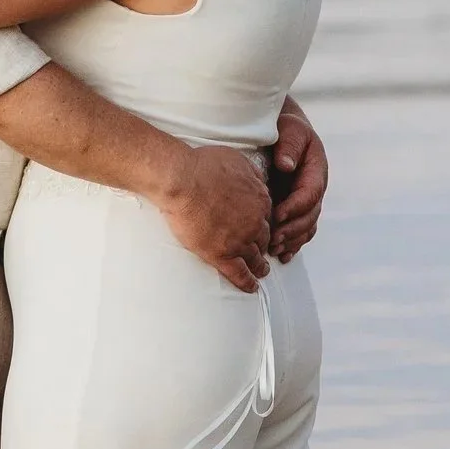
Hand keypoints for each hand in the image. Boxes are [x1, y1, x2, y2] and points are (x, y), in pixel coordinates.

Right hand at [156, 144, 272, 291]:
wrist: (182, 180)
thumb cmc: (204, 166)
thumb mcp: (238, 160)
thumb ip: (253, 173)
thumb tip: (260, 180)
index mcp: (260, 200)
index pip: (267, 216)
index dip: (262, 223)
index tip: (259, 228)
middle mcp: (255, 222)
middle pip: (264, 238)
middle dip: (263, 245)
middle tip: (262, 251)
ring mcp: (240, 240)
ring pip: (255, 258)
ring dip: (260, 266)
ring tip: (261, 272)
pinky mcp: (222, 254)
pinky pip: (240, 273)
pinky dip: (247, 282)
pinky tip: (251, 287)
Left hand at [270, 103, 328, 261]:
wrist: (283, 130)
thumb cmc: (286, 128)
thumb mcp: (290, 130)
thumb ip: (289, 146)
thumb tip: (286, 166)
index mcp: (316, 171)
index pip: (309, 195)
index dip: (294, 208)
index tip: (276, 216)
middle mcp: (315, 189)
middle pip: (309, 216)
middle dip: (292, 230)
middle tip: (272, 240)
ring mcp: (307, 201)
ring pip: (307, 227)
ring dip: (293, 241)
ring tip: (274, 250)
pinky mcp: (297, 208)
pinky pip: (301, 230)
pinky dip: (293, 244)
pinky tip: (282, 256)